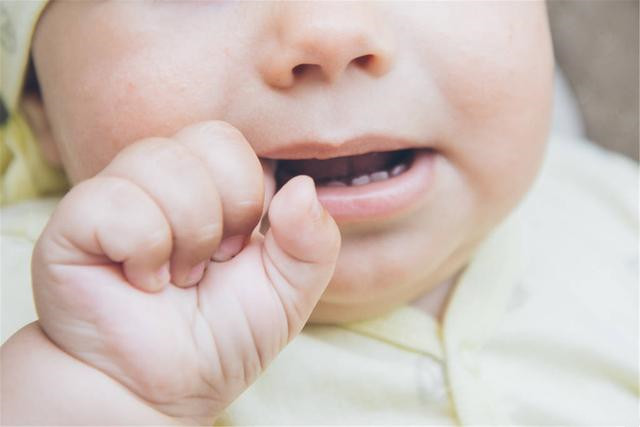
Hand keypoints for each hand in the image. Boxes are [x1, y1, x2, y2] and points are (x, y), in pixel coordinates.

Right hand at [31, 121, 340, 423]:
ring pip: (161, 162)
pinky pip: (113, 200)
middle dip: (222, 215)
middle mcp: (160, 181)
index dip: (245, 195)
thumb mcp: (288, 292)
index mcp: (207, 184)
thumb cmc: (220, 338)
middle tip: (207, 265)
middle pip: (205, 139)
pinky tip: (141, 281)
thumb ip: (313, 242)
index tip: (235, 251)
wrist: (160, 389)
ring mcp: (115, 197)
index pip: (230, 140)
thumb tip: (303, 185)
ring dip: (186, 237)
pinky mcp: (74, 224)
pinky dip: (144, 249)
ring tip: (175, 278)